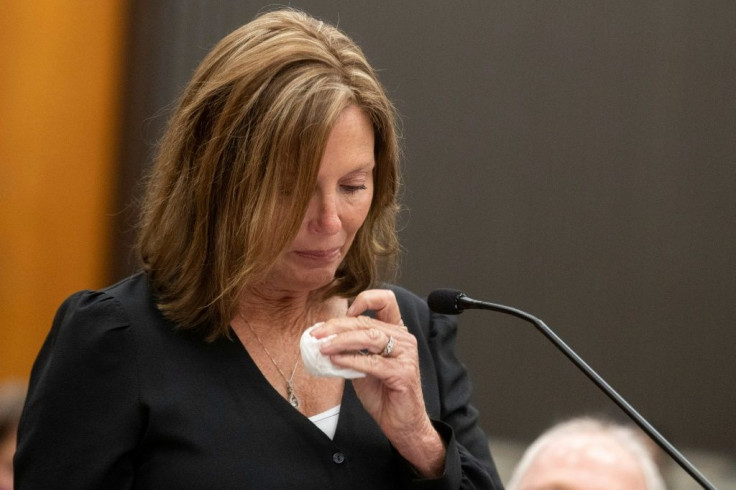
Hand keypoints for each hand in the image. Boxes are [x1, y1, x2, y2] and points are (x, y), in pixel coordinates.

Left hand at [312, 289, 444, 476]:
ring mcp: (405, 355)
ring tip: (322, 347)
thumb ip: (351, 349)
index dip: (364, 299)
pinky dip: (350, 360)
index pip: (385, 300)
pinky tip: (335, 361)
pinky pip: (371, 362)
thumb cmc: (384, 393)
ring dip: (341, 341)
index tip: (343, 311)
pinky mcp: (402, 372)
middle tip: (316, 333)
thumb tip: (323, 339)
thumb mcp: (364, 365)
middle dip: (337, 326)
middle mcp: (404, 339)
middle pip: (367, 321)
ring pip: (369, 337)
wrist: (402, 423)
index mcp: (397, 331)